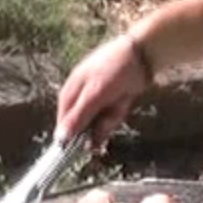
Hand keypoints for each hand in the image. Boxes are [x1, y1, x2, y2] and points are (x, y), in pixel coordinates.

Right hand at [56, 32, 154, 149]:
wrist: (143, 54)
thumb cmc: (114, 70)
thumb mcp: (95, 95)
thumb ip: (78, 117)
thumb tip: (59, 139)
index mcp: (70, 94)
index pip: (64, 125)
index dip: (72, 137)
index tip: (82, 148)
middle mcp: (80, 99)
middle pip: (84, 127)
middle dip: (99, 126)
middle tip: (110, 114)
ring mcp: (96, 100)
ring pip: (100, 124)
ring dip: (111, 119)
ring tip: (120, 101)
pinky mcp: (110, 102)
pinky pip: (111, 117)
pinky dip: (118, 113)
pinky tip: (124, 101)